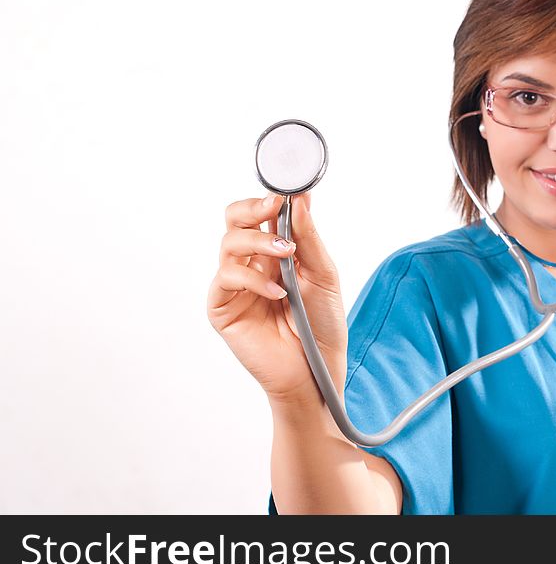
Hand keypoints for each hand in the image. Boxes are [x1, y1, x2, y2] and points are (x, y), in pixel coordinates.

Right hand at [207, 192, 347, 405]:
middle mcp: (251, 263)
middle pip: (234, 220)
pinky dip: (253, 280)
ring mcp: (235, 285)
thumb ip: (309, 239)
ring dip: (259, 242)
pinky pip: (227, 279)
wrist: (317, 368)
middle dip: (251, 208)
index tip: (285, 194)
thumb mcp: (323, 275)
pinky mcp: (223, 308)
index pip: (259, 214)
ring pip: (229, 243)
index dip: (267, 201)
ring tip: (287, 255)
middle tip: (273, 208)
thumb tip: (301, 199)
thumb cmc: (321, 324)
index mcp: (274, 252)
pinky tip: (278, 292)